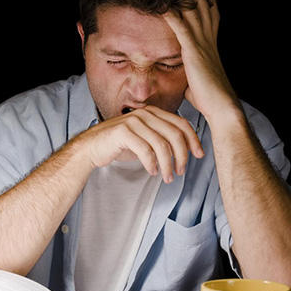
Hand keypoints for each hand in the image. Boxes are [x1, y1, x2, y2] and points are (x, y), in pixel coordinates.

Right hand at [76, 105, 203, 183]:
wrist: (91, 147)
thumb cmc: (119, 144)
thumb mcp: (144, 139)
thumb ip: (161, 139)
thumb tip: (183, 151)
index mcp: (153, 113)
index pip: (180, 123)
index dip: (193, 139)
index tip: (199, 155)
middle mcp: (145, 114)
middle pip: (174, 134)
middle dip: (182, 155)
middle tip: (181, 171)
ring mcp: (133, 121)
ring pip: (161, 144)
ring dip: (167, 164)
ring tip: (168, 177)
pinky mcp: (123, 132)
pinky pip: (145, 150)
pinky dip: (152, 163)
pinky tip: (152, 172)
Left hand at [163, 0, 240, 117]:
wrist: (221, 105)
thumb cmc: (210, 98)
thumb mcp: (198, 82)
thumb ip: (191, 75)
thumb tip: (185, 83)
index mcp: (211, 45)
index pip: (210, 14)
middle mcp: (208, 40)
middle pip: (202, 6)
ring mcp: (201, 44)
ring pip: (192, 11)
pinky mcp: (192, 52)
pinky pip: (180, 27)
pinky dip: (172, 13)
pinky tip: (164, 4)